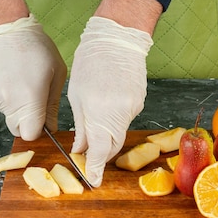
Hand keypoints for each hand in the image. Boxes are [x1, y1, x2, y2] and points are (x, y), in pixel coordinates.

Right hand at [0, 14, 66, 139]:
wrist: (3, 25)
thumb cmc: (35, 46)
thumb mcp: (56, 73)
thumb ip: (52, 105)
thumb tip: (52, 128)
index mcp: (30, 99)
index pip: (30, 135)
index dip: (39, 131)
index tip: (44, 121)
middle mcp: (8, 101)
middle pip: (17, 128)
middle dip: (27, 121)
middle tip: (35, 98)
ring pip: (7, 114)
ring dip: (16, 106)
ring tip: (22, 80)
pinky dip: (4, 95)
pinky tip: (9, 75)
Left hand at [68, 17, 153, 186]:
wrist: (117, 37)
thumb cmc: (91, 61)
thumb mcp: (77, 95)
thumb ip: (82, 126)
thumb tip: (80, 149)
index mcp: (101, 112)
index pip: (101, 151)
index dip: (96, 169)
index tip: (92, 180)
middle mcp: (120, 113)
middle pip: (113, 146)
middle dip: (101, 155)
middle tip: (87, 158)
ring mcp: (133, 107)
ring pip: (119, 132)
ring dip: (106, 135)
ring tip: (92, 123)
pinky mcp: (139, 101)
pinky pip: (125, 119)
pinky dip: (113, 120)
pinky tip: (105, 106)